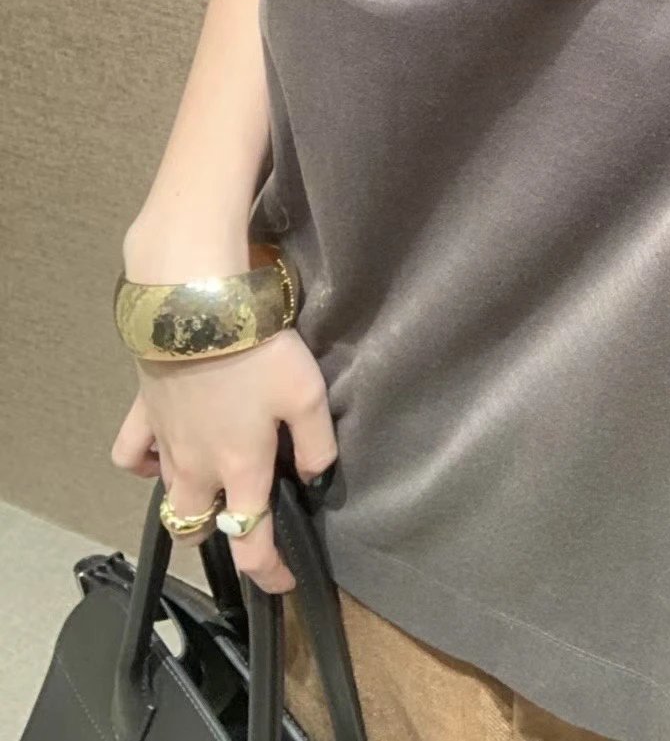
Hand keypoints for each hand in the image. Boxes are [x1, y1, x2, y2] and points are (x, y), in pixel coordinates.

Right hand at [110, 327, 336, 593]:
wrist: (199, 310)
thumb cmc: (259, 354)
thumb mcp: (308, 396)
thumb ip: (318, 444)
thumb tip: (316, 478)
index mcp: (241, 470)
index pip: (251, 543)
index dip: (269, 573)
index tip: (284, 582)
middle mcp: (197, 470)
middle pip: (197, 531)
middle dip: (221, 537)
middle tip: (244, 519)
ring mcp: (163, 446)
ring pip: (166, 499)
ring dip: (187, 504)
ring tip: (209, 487)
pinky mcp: (141, 416)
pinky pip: (130, 457)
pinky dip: (142, 465)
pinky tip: (160, 456)